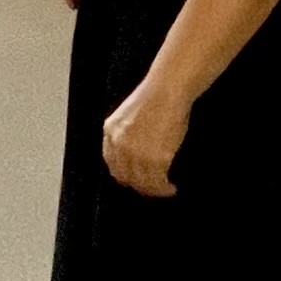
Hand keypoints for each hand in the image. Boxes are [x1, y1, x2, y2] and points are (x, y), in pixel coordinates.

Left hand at [101, 74, 189, 197]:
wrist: (168, 89)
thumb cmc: (156, 97)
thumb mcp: (129, 115)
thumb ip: (127, 134)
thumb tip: (136, 154)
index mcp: (110, 131)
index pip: (112, 163)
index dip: (124, 175)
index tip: (135, 180)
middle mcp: (119, 144)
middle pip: (124, 176)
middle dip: (139, 186)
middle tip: (151, 189)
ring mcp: (135, 152)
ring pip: (141, 182)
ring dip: (153, 190)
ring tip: (164, 190)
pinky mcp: (154, 158)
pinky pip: (157, 181)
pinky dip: (164, 188)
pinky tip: (170, 187)